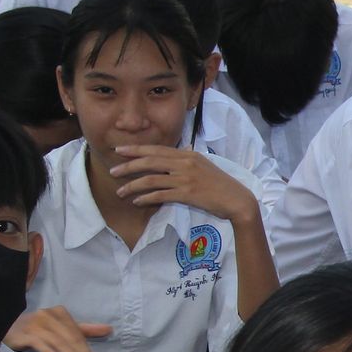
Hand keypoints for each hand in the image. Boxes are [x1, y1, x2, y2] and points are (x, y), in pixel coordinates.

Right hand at [5, 306, 109, 351]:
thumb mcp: (60, 328)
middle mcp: (48, 315)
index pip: (79, 335)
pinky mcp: (23, 333)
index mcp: (60, 313)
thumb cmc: (36, 330)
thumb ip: (83, 330)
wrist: (5, 330)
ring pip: (59, 344)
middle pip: (71, 340)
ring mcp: (35, 323)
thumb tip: (109, 329)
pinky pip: (41, 344)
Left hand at [109, 144, 258, 223]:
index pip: (157, 149)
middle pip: (149, 162)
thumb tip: (181, 149)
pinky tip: (137, 201)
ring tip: (120, 191)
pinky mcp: (187, 194)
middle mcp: (185, 163)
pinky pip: (160, 195)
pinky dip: (146, 198)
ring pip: (151, 179)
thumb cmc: (222, 185)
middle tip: (112, 171)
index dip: (136, 150)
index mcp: (188, 155)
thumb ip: (190, 158)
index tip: (119, 150)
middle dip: (127, 166)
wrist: (238, 200)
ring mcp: (186, 178)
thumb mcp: (206, 166)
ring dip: (132, 185)